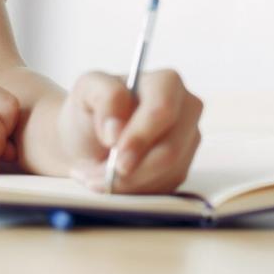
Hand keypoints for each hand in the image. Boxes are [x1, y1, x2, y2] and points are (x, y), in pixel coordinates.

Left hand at [58, 69, 201, 193]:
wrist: (87, 139)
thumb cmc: (90, 109)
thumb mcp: (86, 90)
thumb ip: (104, 97)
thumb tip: (116, 130)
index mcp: (166, 83)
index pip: (163, 110)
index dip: (141, 136)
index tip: (116, 155)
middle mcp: (186, 111)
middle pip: (170, 150)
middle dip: (134, 169)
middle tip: (101, 176)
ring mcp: (187, 142)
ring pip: (166, 174)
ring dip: (128, 182)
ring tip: (97, 175)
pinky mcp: (181, 170)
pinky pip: (163, 189)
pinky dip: (133, 191)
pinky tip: (113, 180)